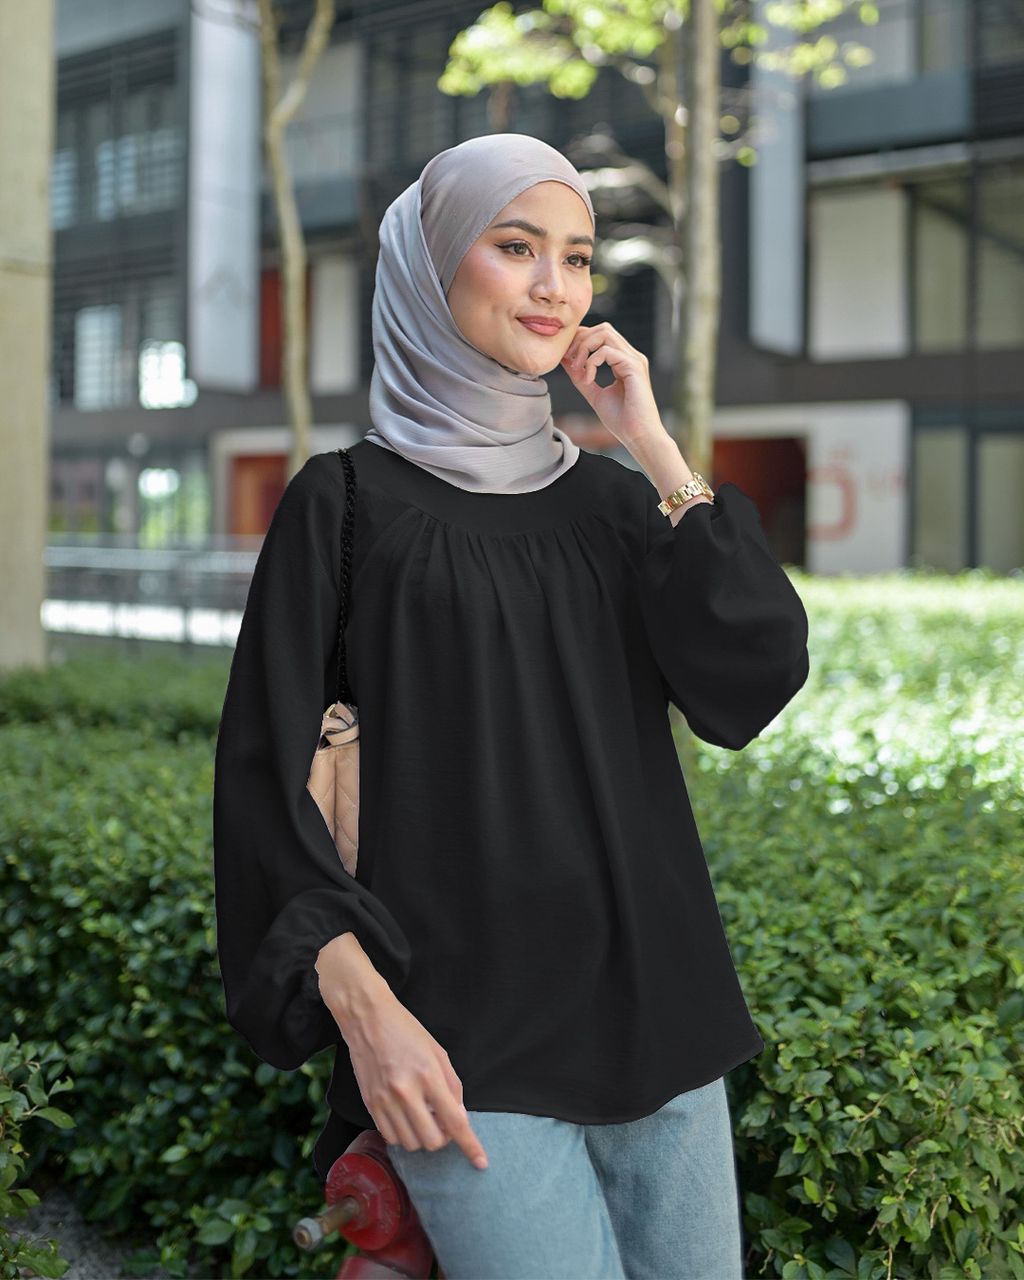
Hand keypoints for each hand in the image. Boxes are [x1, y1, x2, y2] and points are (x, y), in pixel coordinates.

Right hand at [336, 992, 489, 1169]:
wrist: (368, 1019)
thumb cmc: (407, 1032)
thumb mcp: (438, 1053)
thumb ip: (452, 1087)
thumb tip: (460, 1118)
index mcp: (428, 1075)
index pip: (454, 1121)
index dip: (470, 1146)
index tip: (480, 1162)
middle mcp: (406, 1092)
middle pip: (432, 1141)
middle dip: (442, 1138)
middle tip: (442, 1121)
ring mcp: (385, 1100)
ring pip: (410, 1144)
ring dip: (422, 1137)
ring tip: (422, 1116)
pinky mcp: (370, 1105)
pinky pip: (390, 1137)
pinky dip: (403, 1135)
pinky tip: (406, 1117)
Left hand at [559, 321, 662, 447]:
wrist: (639, 436)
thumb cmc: (621, 420)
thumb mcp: (594, 394)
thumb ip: (581, 376)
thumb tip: (566, 360)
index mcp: (624, 361)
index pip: (601, 335)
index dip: (581, 340)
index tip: (567, 359)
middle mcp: (631, 356)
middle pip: (602, 328)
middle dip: (581, 339)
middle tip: (569, 360)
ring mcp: (634, 359)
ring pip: (605, 333)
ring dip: (585, 347)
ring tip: (577, 369)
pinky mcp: (634, 367)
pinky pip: (607, 351)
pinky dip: (591, 362)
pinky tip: (588, 379)